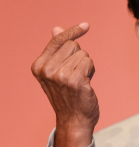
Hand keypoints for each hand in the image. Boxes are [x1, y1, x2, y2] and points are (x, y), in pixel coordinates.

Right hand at [31, 23, 98, 146]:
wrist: (73, 120)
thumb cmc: (68, 96)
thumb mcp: (56, 72)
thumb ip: (57, 51)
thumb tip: (56, 28)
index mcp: (39, 66)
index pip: (57, 41)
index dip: (72, 32)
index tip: (85, 26)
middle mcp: (47, 70)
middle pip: (73, 45)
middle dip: (79, 57)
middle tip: (76, 74)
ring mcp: (60, 75)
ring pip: (83, 54)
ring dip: (86, 65)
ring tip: (81, 81)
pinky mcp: (75, 80)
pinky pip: (89, 62)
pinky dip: (91, 71)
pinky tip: (86, 83)